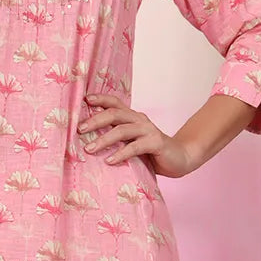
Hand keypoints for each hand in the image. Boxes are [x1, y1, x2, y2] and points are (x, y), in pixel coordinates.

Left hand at [77, 94, 194, 177]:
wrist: (181, 158)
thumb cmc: (152, 152)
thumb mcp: (132, 142)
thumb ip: (117, 139)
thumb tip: (88, 142)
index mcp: (133, 117)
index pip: (115, 103)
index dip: (100, 99)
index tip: (84, 100)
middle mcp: (140, 119)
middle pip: (114, 114)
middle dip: (95, 120)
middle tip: (79, 130)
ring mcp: (148, 130)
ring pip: (122, 130)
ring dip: (104, 139)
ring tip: (89, 149)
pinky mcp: (156, 143)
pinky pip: (135, 147)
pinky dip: (121, 153)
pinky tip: (109, 161)